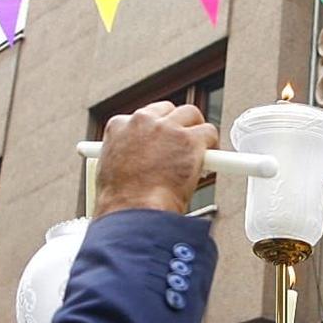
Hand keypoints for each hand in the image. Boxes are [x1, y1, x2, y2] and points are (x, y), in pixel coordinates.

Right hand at [95, 101, 220, 216]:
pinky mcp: (190, 140)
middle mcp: (142, 121)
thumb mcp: (110, 171)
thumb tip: (138, 161)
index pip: (144, 116)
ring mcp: (167, 128)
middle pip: (169, 110)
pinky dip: (212, 146)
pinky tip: (211, 162)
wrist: (134, 213)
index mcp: (119, 126)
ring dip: (196, 131)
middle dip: (178, 125)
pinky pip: (209, 132)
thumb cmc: (122, 202)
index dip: (157, 129)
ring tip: (199, 151)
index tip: (164, 142)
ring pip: (191, 114)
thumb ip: (126, 156)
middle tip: (184, 145)